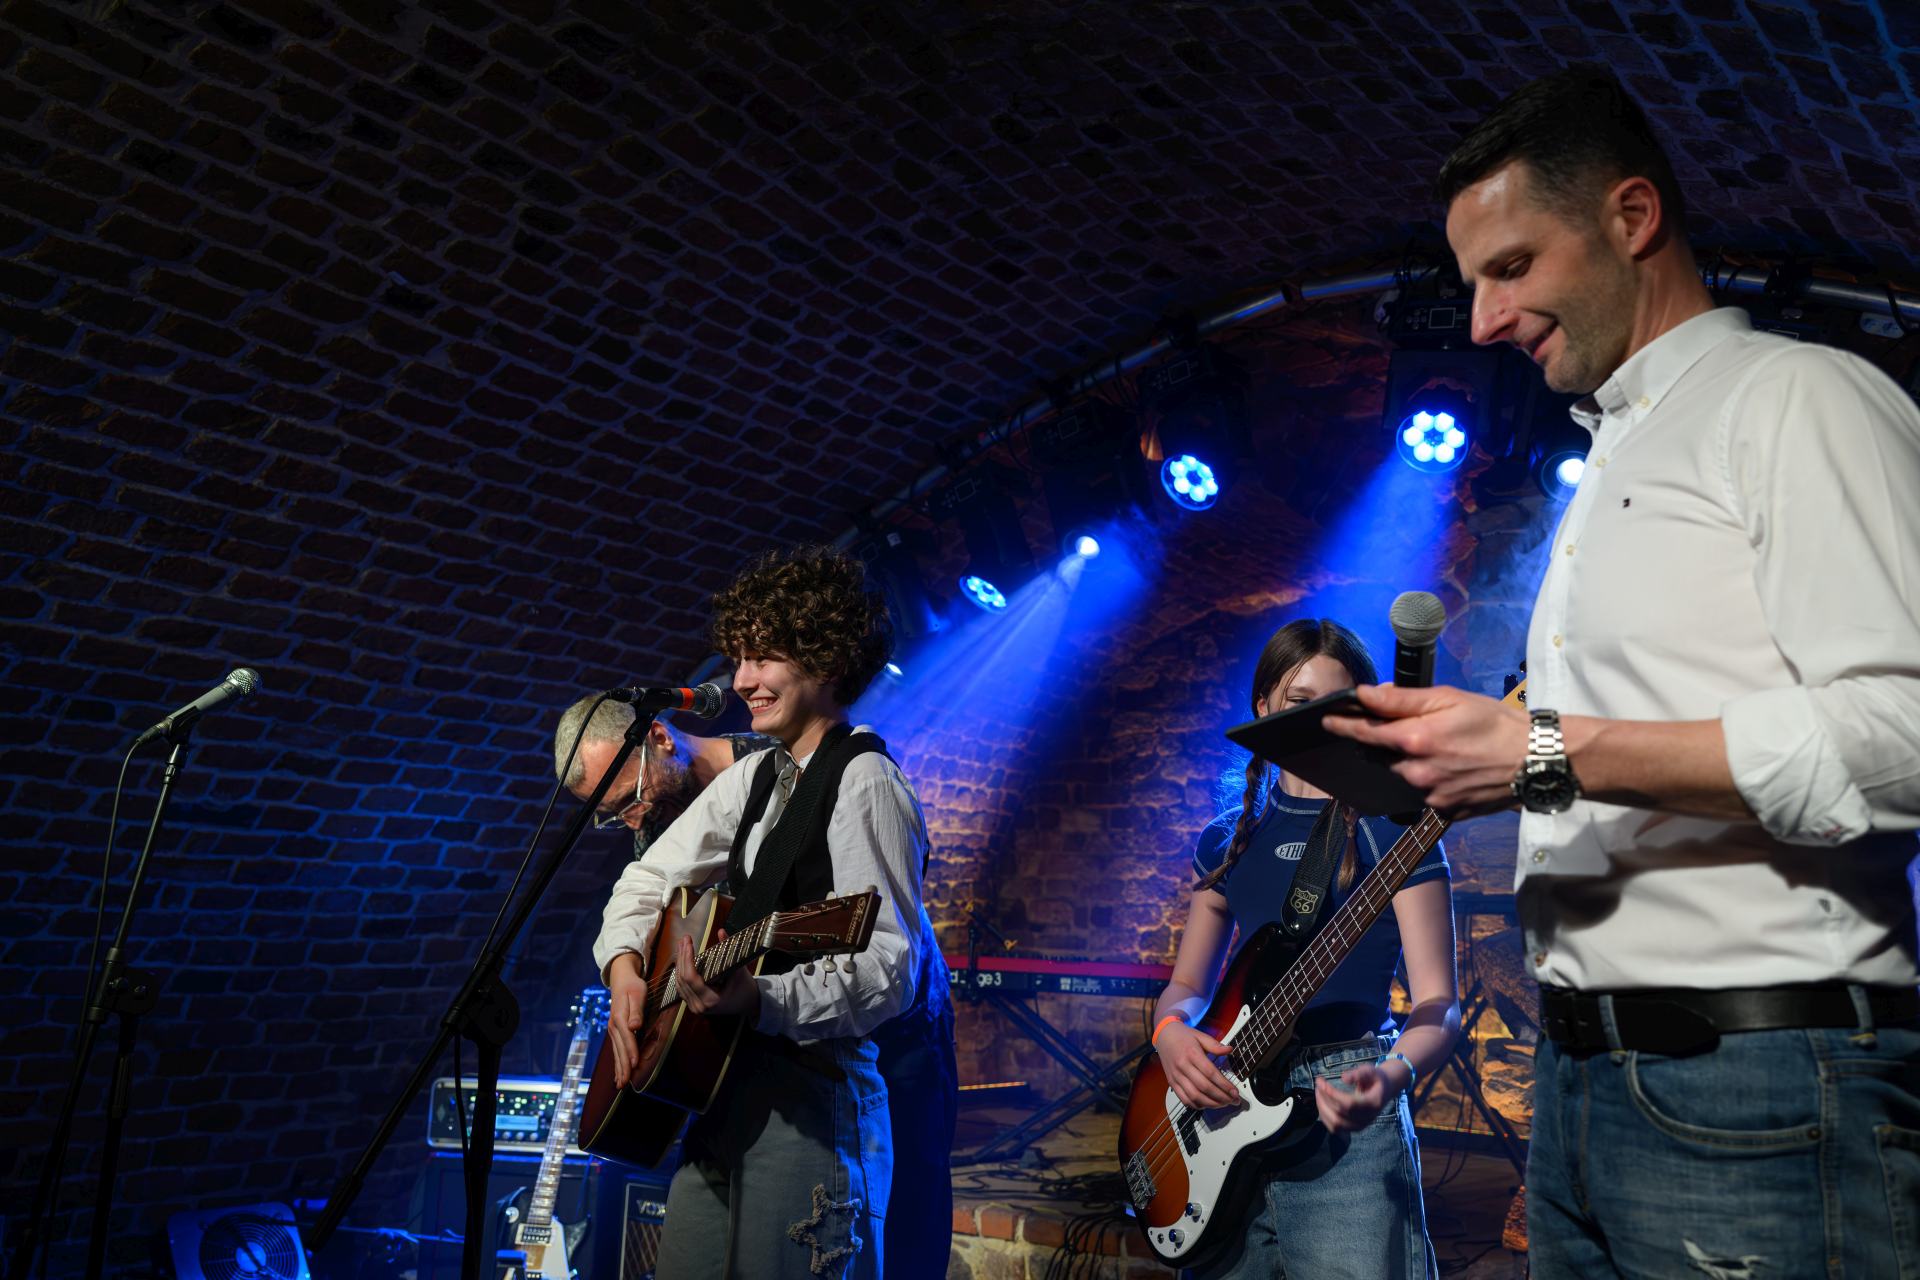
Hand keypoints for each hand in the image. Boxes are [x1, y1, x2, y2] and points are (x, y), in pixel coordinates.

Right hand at [605, 952, 647, 1089]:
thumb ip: (636, 1011)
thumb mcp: (637, 993)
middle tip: (624, 1084)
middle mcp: (614, 1026)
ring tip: (620, 1084)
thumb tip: (634, 1026)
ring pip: (616, 1052)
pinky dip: (617, 1063)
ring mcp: (613, 1030)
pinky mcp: (615, 1032)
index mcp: (620, 1017)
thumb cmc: (633, 986)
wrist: (621, 979)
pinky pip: (616, 1050)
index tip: (634, 1064)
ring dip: (618, 1069)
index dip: (631, 1051)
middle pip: (619, 1049)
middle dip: (622, 1067)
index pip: (627, 1037)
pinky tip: (618, 1074)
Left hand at [673, 930, 760, 1020]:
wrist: (748, 1004)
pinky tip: (681, 958)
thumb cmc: (745, 987)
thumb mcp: (739, 969)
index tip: (689, 942)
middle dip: (682, 957)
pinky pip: (682, 987)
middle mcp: (699, 1006)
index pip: (691, 977)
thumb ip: (729, 950)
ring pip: (679, 983)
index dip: (687, 958)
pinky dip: (681, 972)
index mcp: (711, 1000)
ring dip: (679, 963)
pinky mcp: (692, 1004)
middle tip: (684, 939)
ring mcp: (694, 1007)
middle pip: (683, 979)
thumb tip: (721, 931)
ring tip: (682, 945)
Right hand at [1155, 1021, 1242, 1110]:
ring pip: (1194, 1096)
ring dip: (1211, 1103)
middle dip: (1221, 1097)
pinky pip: (1184, 1099)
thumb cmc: (1183, 1036)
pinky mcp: (1172, 1083)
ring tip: (1223, 1104)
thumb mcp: (1200, 1036)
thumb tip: (1229, 1050)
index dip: (1224, 1085)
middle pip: (1204, 1087)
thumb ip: (1215, 1045)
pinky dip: (1197, 1105)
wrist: (1164, 1036)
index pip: (1210, 1073)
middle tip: (1233, 1100)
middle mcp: (1183, 1066)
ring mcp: (1176, 1076)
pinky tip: (1208, 1104)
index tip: (1235, 1092)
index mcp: (1192, 1053)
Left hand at [1313, 1060, 1403, 1133]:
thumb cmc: (1375, 1078)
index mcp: (1373, 1103)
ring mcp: (1360, 1126)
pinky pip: (1335, 1128)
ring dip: (1322, 1108)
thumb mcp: (1370, 1070)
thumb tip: (1344, 1078)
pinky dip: (1325, 1117)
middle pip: (1340, 1114)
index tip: (1320, 1081)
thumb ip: (1358, 1073)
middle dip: (1324, 1099)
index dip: (1332, 1094)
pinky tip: (1322, 1103)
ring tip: (1318, 1092)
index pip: (1349, 1103)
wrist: (1384, 1090)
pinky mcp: (1354, 1128)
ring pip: (1335, 1124)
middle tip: (1318, 1084)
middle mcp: (1367, 1118)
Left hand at [1321, 683, 1528, 817]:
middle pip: (1383, 756)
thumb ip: (1402, 699)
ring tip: (1441, 748)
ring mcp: (1431, 796)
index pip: (1365, 733)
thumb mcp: (1449, 699)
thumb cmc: (1496, 724)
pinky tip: (1452, 768)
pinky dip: (1429, 779)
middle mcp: (1417, 772)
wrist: (1535, 760)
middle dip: (1385, 743)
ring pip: (1404, 776)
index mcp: (1415, 740)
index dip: (1343, 725)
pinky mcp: (1446, 812)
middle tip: (1407, 728)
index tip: (1326, 720)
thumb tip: (1365, 694)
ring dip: (1409, 762)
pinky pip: (1424, 793)